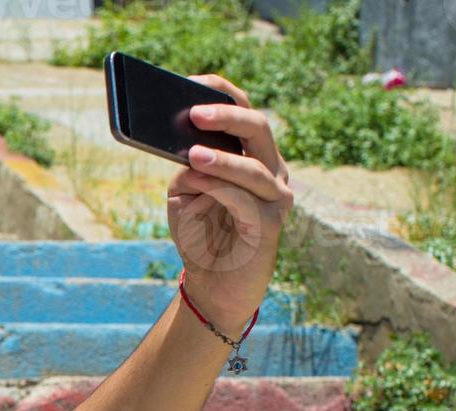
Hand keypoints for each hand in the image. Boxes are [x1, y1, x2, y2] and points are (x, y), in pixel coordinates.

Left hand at [166, 74, 293, 335]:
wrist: (213, 283)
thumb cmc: (199, 233)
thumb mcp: (186, 191)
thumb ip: (188, 164)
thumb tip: (180, 141)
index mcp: (251, 154)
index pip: (243, 112)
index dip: (221, 93)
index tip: (191, 81)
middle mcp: (270, 169)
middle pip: (258, 128)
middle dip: (226, 117)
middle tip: (192, 112)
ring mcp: (275, 196)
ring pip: (254, 167)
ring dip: (221, 159)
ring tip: (191, 154)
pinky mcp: (270, 224)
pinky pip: (246, 200)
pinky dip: (219, 188)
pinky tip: (195, 181)